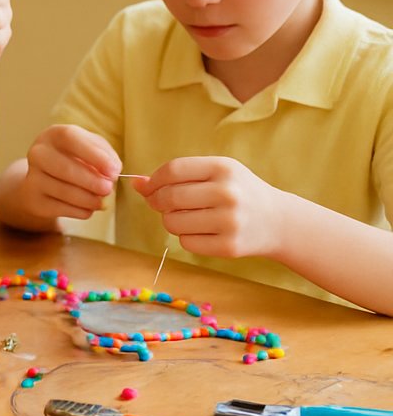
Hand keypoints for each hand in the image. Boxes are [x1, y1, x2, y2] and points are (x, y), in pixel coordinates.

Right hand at [20, 125, 121, 220]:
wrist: (44, 178)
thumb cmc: (74, 158)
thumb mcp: (91, 148)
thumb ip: (106, 155)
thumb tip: (112, 173)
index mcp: (54, 135)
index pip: (71, 139)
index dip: (94, 156)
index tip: (114, 171)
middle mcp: (38, 153)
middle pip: (64, 168)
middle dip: (91, 181)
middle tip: (108, 189)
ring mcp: (33, 177)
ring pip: (63, 192)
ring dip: (88, 199)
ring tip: (101, 201)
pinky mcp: (34, 200)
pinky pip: (60, 209)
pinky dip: (80, 211)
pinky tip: (88, 208)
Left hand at [133, 156, 285, 259]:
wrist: (279, 221)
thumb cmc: (239, 192)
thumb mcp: (216, 173)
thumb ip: (178, 175)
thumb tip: (137, 184)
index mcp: (224, 168)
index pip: (172, 171)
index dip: (153, 180)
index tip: (147, 187)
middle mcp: (228, 193)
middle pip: (168, 198)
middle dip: (157, 202)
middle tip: (164, 204)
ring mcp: (230, 222)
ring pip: (172, 223)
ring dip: (171, 221)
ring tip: (189, 217)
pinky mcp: (229, 247)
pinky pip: (186, 243)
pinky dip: (187, 238)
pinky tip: (204, 232)